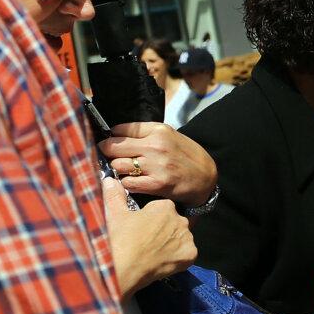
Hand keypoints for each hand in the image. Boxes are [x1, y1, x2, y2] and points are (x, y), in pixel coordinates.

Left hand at [98, 122, 216, 207]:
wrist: (206, 176)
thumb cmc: (185, 155)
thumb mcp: (170, 135)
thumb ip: (145, 133)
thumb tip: (116, 134)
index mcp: (159, 131)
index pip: (120, 129)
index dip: (111, 135)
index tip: (110, 140)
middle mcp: (156, 146)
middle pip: (113, 146)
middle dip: (108, 151)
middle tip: (110, 155)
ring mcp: (155, 166)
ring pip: (117, 165)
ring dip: (118, 168)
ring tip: (126, 169)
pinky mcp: (156, 184)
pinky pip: (127, 182)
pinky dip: (127, 182)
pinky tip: (134, 180)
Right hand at [103, 178, 196, 298]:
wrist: (122, 268)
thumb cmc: (118, 239)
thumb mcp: (114, 214)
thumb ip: (115, 195)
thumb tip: (110, 180)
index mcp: (165, 206)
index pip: (163, 209)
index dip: (152, 219)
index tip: (141, 229)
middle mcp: (180, 219)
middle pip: (174, 224)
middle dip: (163, 231)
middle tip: (146, 243)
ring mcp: (187, 238)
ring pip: (181, 239)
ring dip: (172, 245)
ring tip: (153, 254)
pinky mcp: (190, 254)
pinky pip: (187, 254)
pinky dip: (178, 258)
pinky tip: (163, 261)